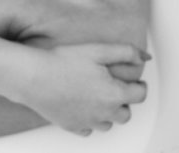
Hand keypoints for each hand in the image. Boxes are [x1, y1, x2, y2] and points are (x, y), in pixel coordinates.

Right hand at [17, 43, 149, 136]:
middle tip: (115, 88)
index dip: (140, 85)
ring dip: (108, 112)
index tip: (135, 81)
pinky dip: (89, 120)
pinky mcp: (72, 126)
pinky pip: (88, 129)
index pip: (140, 95)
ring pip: (108, 124)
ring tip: (98, 97)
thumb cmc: (62, 62)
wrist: (33, 76)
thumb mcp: (97, 50)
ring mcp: (88, 121)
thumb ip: (125, 52)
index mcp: (114, 94)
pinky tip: (83, 106)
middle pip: (126, 114)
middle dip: (124, 101)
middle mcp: (104, 112)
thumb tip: (144, 57)